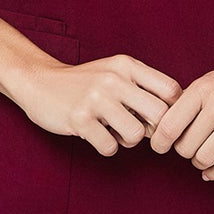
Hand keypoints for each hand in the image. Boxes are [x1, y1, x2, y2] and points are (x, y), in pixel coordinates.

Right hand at [14, 54, 182, 157]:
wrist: (39, 82)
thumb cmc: (85, 82)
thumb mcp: (115, 72)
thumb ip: (143, 87)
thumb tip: (174, 116)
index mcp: (126, 65)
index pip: (171, 90)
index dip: (172, 110)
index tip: (157, 118)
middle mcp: (114, 79)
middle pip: (159, 115)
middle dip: (153, 130)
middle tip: (139, 130)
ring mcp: (95, 99)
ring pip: (136, 134)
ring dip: (128, 141)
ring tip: (114, 132)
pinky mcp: (79, 119)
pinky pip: (110, 147)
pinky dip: (106, 147)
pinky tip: (96, 135)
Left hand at [148, 37, 213, 179]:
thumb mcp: (209, 82)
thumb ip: (186, 102)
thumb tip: (159, 127)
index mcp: (203, 89)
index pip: (169, 125)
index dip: (159, 142)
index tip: (160, 146)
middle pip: (185, 147)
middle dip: (183, 152)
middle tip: (188, 146)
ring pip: (204, 158)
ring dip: (199, 162)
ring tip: (202, 155)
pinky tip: (211, 170)